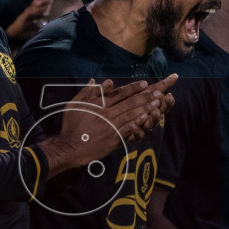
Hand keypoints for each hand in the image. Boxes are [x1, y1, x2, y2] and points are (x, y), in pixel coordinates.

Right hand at [41, 75, 176, 172]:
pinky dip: (138, 123)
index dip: (133, 88)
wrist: (69, 147)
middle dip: (145, 97)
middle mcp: (107, 113)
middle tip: (158, 92)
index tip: (144, 84)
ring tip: (158, 102)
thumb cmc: (71, 126)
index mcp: (99, 104)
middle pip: (129, 103)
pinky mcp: (113, 138)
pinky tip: (147, 118)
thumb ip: (86, 92)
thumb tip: (96, 81)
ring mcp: (111, 126)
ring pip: (131, 115)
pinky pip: (128, 129)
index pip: (119, 94)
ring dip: (146, 108)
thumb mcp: (74, 104)